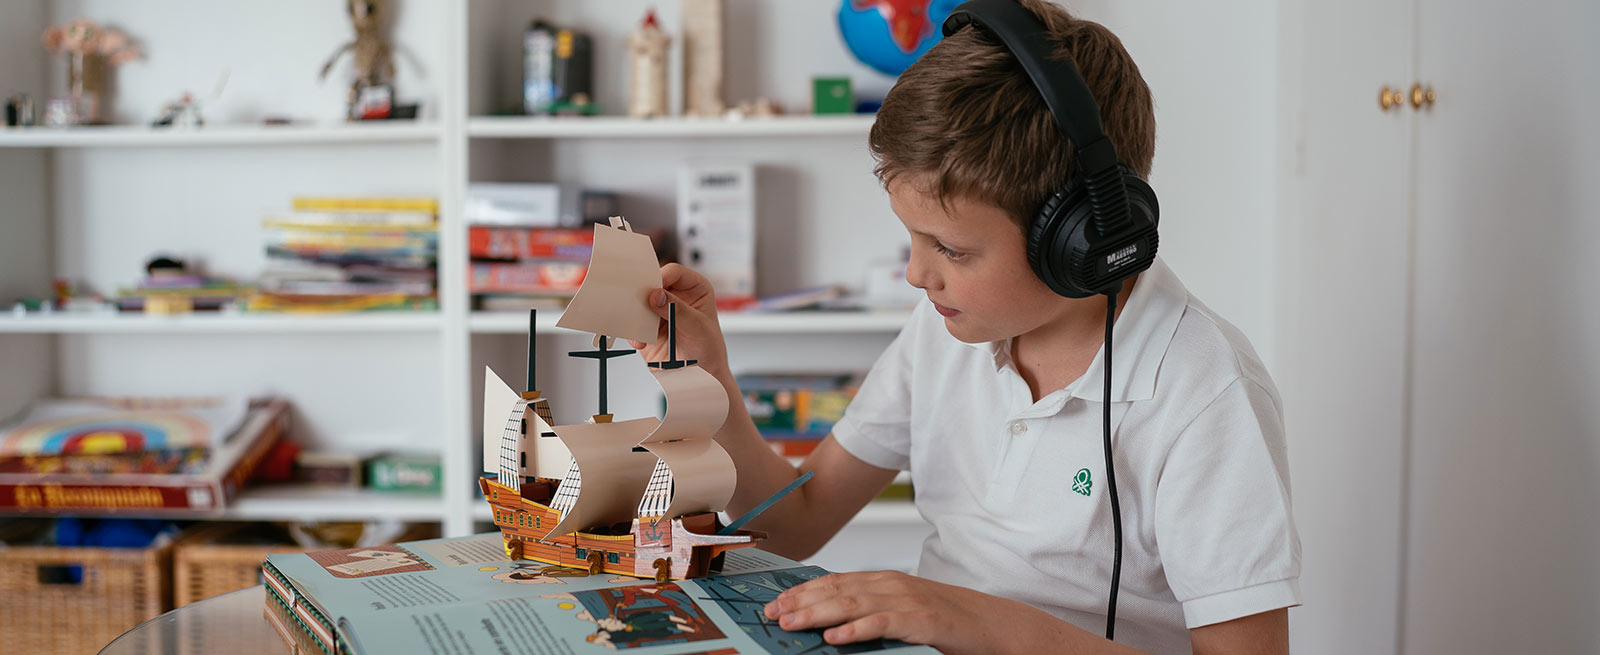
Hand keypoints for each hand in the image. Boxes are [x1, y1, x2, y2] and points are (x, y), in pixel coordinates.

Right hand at [628, 263, 731, 383]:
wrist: (699, 377)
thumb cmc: (708, 351)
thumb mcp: (698, 328)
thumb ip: (678, 311)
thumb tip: (657, 295)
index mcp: (694, 288)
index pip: (674, 273)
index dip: (662, 278)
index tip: (653, 291)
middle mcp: (675, 296)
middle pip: (653, 284)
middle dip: (643, 294)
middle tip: (637, 303)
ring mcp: (659, 311)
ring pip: (639, 303)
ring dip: (636, 313)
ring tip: (640, 326)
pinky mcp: (647, 328)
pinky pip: (633, 323)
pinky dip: (633, 331)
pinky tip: (640, 341)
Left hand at [762, 571, 1058, 654]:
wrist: (991, 624)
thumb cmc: (945, 620)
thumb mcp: (901, 609)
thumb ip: (870, 610)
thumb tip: (831, 622)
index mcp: (884, 581)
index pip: (834, 581)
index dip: (801, 591)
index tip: (774, 602)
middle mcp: (891, 584)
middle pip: (836, 589)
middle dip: (800, 601)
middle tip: (772, 614)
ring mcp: (906, 599)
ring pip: (852, 603)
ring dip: (817, 614)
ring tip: (792, 623)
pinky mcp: (921, 620)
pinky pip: (882, 623)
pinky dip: (856, 629)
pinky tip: (835, 637)